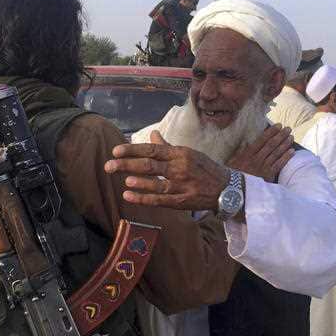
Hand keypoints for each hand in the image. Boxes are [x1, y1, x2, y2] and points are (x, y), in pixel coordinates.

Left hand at [104, 130, 230, 210]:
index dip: (132, 150)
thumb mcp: (188, 153)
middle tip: (109, 166)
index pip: (151, 150)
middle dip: (127, 165)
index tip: (116, 150)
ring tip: (124, 180)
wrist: (226, 188)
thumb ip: (167, 146)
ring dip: (137, 182)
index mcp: (179, 153)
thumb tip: (152, 134)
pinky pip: (159, 200)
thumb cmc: (204, 168)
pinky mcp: (181, 201)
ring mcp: (180, 185)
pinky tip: (129, 196)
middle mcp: (179, 168)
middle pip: (149, 165)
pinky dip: (143, 199)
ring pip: (155, 183)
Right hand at [227, 124, 294, 182]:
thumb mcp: (231, 162)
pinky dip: (286, 157)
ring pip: (276, 153)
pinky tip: (292, 151)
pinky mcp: (268, 176)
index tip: (278, 126)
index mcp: (247, 154)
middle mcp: (256, 159)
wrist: (235, 192)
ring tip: (291, 137)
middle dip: (280, 135)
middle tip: (288, 128)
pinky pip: (279, 165)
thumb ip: (239, 152)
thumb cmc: (232, 176)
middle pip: (271, 145)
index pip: (261, 140)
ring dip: (284, 144)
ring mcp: (263, 168)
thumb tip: (246, 142)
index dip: (271, 132)